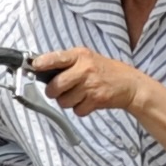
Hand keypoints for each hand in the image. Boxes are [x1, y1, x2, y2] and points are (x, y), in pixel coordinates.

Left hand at [29, 48, 154, 118]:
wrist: (130, 84)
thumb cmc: (104, 71)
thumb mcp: (86, 58)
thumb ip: (66, 62)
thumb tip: (39, 67)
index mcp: (80, 55)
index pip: (56, 58)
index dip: (43, 63)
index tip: (34, 66)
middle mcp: (85, 69)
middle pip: (55, 86)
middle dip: (53, 92)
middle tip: (58, 90)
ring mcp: (91, 85)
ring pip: (64, 101)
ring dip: (68, 102)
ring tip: (78, 94)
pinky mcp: (97, 99)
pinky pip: (77, 110)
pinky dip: (80, 109)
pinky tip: (88, 101)